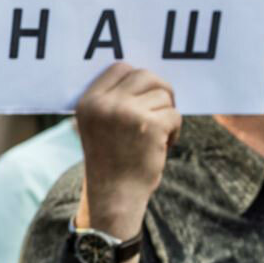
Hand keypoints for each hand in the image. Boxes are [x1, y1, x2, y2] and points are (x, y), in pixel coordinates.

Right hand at [75, 63, 180, 248]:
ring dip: (167, 113)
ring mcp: (126, 114)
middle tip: (162, 110)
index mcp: (88, 102)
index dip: (137, 78)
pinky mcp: (149, 126)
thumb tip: (145, 75)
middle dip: (160, 90)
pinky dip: (175, 130)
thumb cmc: (111, 160)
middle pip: (145, 75)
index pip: (119, 67)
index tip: (144, 96)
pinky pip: (174, 114)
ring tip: (158, 135)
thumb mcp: (97, 126)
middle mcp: (104, 104)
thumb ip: (111, 100)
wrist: (114, 195)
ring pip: (163, 95)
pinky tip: (164, 144)